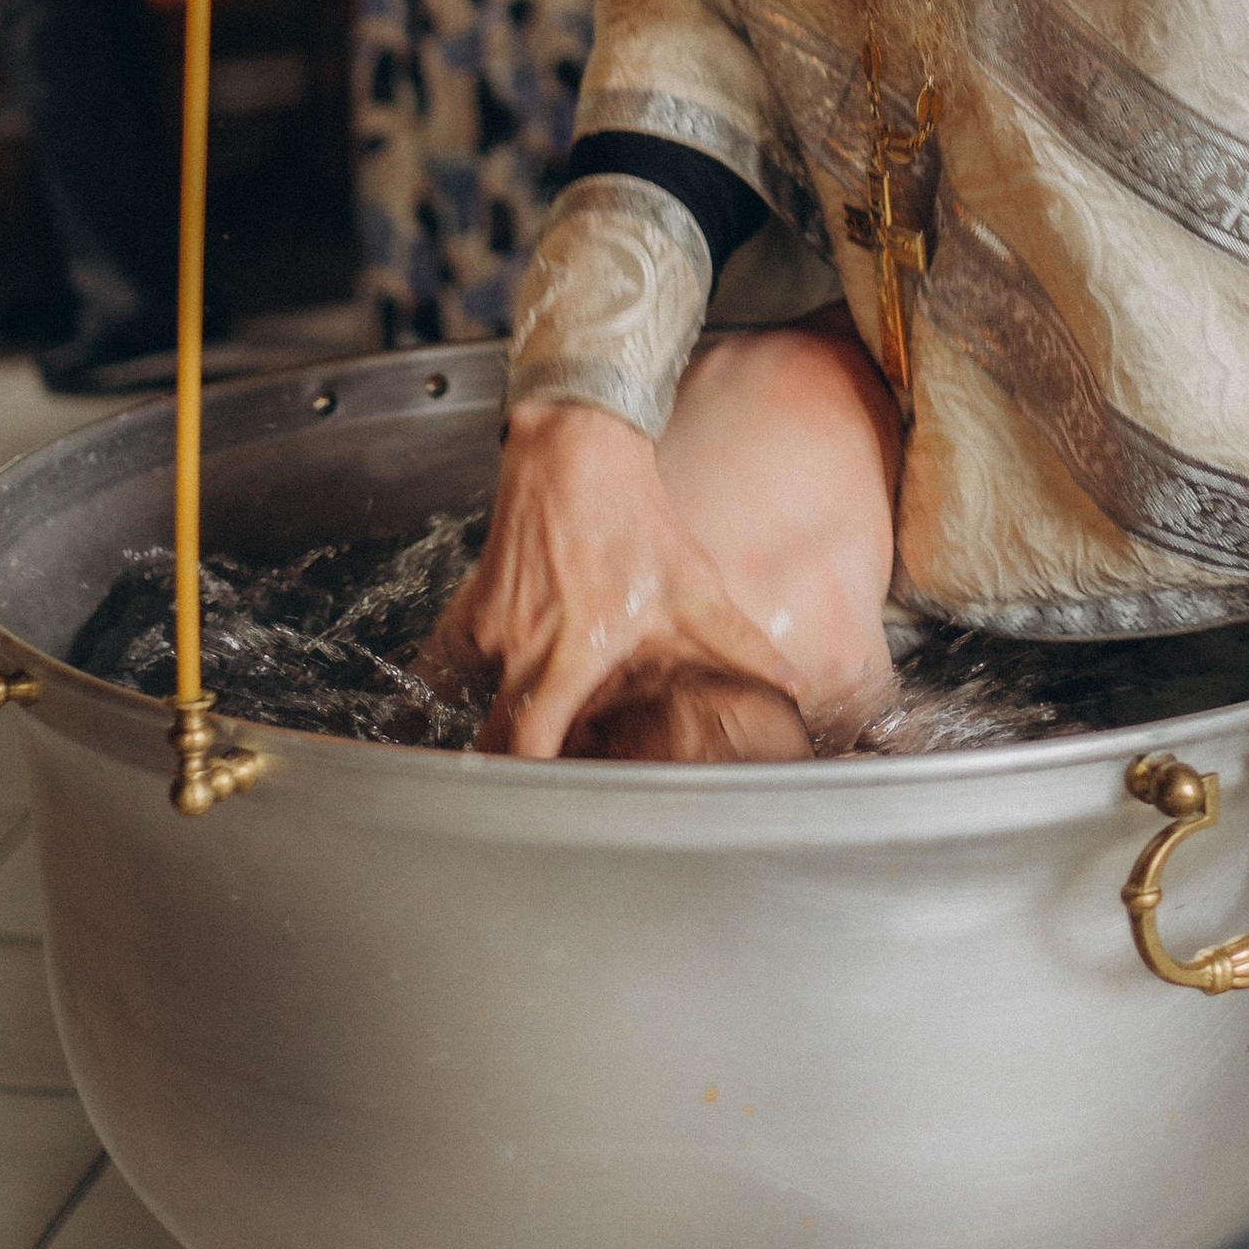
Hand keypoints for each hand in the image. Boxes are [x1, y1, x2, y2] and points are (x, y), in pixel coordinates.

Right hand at [422, 401, 800, 759]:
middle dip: (507, 766)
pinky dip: (475, 677)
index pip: (527, 741)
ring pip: (474, 699)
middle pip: (491, 737)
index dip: (531, 779)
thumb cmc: (632, 518)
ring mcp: (489, 625)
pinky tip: (506, 677)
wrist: (576, 450)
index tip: (549, 798)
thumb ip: (739, 644)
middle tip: (538, 779)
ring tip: (530, 725)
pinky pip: (458, 660)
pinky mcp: (470, 605)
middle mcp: (520, 645)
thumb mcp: (692, 586)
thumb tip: (791, 683)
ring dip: (498, 716)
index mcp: (571, 652)